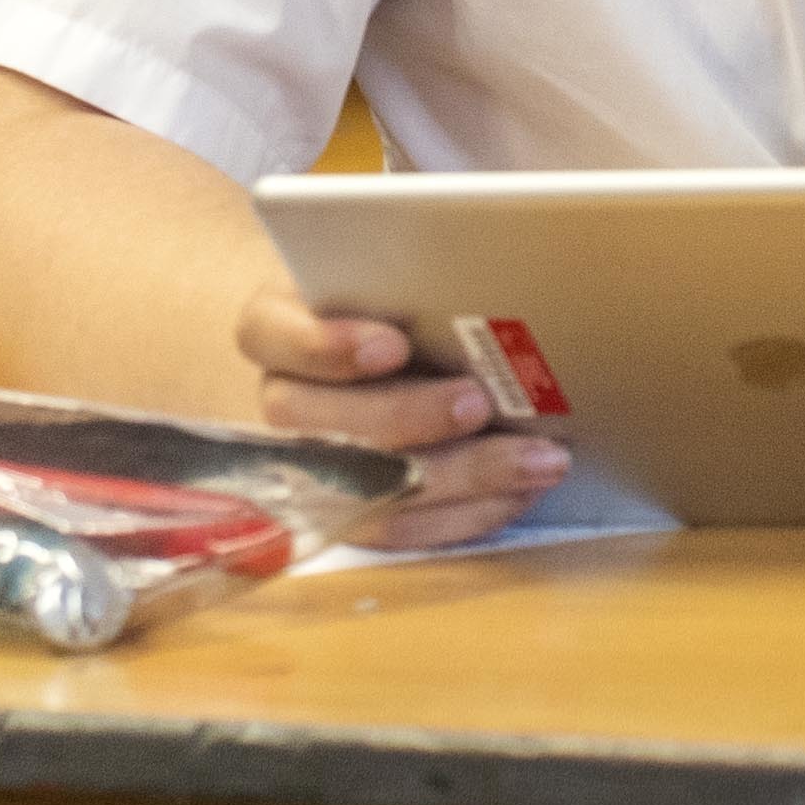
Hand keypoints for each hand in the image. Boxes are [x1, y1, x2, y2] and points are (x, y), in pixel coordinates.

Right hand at [234, 289, 568, 548]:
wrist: (416, 348)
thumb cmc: (405, 301)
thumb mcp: (400, 276)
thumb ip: (416, 279)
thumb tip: (484, 275)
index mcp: (277, 330)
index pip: (268, 334)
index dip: (325, 345)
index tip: (391, 344)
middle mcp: (286, 401)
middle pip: (321, 422)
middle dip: (409, 415)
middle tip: (479, 401)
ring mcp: (314, 466)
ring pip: (366, 490)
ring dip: (461, 475)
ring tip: (536, 456)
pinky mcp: (357, 513)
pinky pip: (404, 529)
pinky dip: (471, 511)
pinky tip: (525, 487)